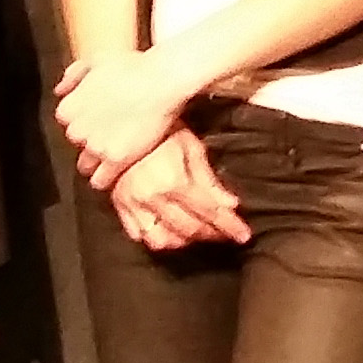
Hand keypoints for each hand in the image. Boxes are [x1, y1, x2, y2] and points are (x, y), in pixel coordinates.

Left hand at [53, 49, 207, 190]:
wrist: (160, 81)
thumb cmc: (133, 66)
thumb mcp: (96, 60)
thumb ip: (73, 75)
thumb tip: (60, 90)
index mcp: (68, 108)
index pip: (69, 123)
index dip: (86, 121)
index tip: (99, 119)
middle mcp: (76, 130)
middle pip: (78, 143)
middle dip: (91, 140)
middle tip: (111, 134)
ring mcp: (96, 146)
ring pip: (86, 165)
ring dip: (97, 163)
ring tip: (113, 157)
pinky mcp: (116, 160)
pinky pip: (101, 180)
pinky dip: (105, 180)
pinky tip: (114, 176)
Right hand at [105, 129, 250, 250]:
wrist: (121, 122)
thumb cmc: (161, 131)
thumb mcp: (192, 147)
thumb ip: (210, 180)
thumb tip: (231, 205)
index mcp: (174, 182)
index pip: (210, 212)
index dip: (230, 226)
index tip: (243, 235)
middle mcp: (152, 198)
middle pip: (189, 229)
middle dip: (211, 234)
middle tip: (225, 233)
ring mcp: (133, 204)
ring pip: (162, 240)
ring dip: (184, 240)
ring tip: (198, 232)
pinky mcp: (119, 205)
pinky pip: (138, 235)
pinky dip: (157, 238)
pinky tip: (170, 231)